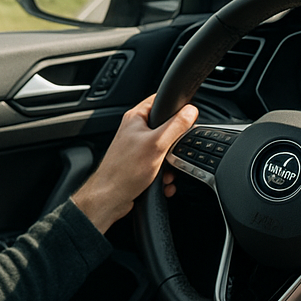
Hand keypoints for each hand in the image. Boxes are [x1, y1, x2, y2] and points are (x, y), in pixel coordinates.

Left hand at [72, 95, 197, 232]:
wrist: (109, 199)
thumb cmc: (124, 171)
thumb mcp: (157, 145)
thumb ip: (176, 126)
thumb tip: (190, 111)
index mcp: (136, 118)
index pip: (160, 101)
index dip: (176, 107)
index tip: (187, 118)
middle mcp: (135, 131)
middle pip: (166, 129)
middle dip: (174, 145)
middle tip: (174, 153)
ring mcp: (136, 148)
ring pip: (164, 150)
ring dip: (170, 164)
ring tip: (167, 172)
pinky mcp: (139, 164)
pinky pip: (159, 165)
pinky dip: (164, 174)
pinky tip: (163, 182)